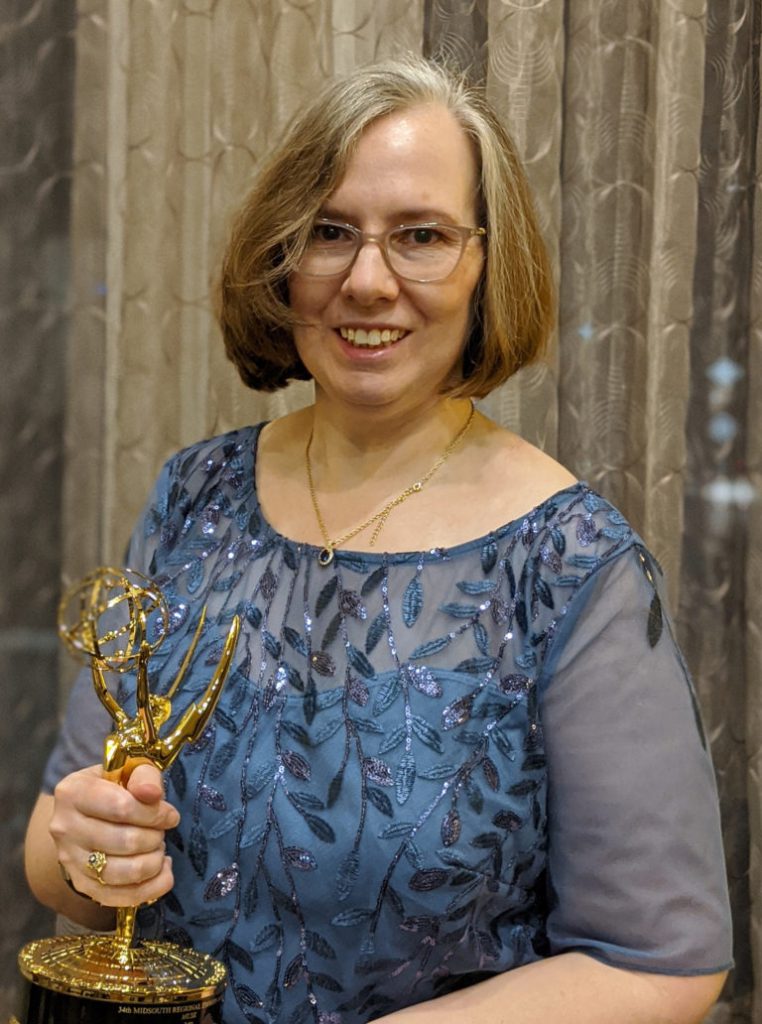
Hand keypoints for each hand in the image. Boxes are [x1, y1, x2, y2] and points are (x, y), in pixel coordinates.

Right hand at [49, 762, 179, 906]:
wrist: (86, 814)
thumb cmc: (114, 786)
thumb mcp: (129, 769)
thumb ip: (144, 775)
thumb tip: (152, 793)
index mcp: (72, 792)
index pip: (121, 807)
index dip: (154, 813)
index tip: (170, 815)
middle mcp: (65, 828)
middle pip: (125, 841)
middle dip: (155, 836)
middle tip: (161, 830)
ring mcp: (70, 861)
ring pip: (122, 873)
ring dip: (153, 861)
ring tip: (158, 848)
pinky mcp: (82, 885)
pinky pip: (122, 897)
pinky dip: (153, 887)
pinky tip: (162, 870)